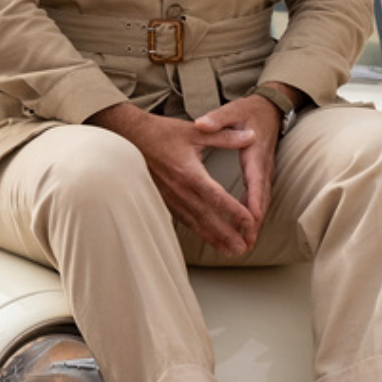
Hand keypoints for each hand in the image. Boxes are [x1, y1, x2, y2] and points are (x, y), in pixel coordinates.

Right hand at [90, 103, 261, 254]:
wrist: (130, 137)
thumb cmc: (162, 133)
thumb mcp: (196, 131)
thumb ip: (225, 136)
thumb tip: (252, 135)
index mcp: (189, 172)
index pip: (216, 196)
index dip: (234, 211)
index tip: (250, 222)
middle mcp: (179, 190)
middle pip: (207, 216)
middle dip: (226, 234)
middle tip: (243, 248)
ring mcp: (170, 197)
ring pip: (195, 222)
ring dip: (213, 238)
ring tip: (230, 251)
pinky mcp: (164, 200)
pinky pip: (183, 220)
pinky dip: (198, 231)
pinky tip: (208, 239)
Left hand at [194, 94, 282, 233]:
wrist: (269, 109)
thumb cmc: (248, 110)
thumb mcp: (231, 110)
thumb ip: (217, 119)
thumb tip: (202, 124)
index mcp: (254, 151)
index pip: (255, 179)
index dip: (253, 199)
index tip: (251, 218)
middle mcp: (263, 165)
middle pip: (261, 197)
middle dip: (255, 222)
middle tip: (247, 242)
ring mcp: (265, 172)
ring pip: (262, 201)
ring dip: (255, 223)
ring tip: (246, 245)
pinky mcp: (262, 176)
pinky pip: (259, 198)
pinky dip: (254, 215)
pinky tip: (245, 229)